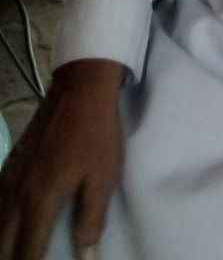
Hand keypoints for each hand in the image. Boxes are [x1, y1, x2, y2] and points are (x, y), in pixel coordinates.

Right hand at [0, 59, 125, 259]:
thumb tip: (86, 256)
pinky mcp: (10, 163)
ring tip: (15, 252)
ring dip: (3, 244)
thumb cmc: (96, 134)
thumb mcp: (103, 177)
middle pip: (3, 245)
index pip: (28, 253)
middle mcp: (17, 195)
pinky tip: (5, 226)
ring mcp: (9, 178)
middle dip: (12, 259)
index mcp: (40, 202)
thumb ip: (91, 219)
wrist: (80, 89)